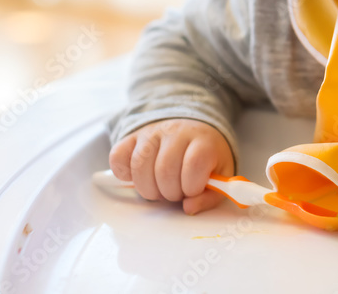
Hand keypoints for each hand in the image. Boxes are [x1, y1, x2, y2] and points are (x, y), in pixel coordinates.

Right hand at [109, 118, 234, 214]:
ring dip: (148, 188)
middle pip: (165, 169)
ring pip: (139, 165)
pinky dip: (124, 174)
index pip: (195, 164)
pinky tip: (139, 178)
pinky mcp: (132, 137)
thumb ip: (210, 196)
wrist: (193, 129)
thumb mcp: (220, 175)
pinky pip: (117, 157)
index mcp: (203, 141)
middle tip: (175, 193)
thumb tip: (189, 208)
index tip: (193, 190)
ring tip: (159, 189)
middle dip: (169, 192)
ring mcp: (152, 132)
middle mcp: (176, 132)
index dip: (192, 186)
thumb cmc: (206, 157)